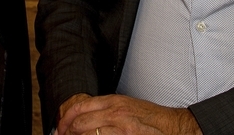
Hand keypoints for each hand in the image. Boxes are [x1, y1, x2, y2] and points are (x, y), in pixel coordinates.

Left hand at [56, 94, 201, 134]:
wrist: (172, 127)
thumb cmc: (150, 118)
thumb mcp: (125, 106)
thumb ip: (105, 109)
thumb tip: (85, 116)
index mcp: (113, 102)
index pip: (80, 106)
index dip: (65, 118)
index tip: (61, 126)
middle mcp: (114, 113)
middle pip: (79, 122)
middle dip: (67, 132)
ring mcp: (120, 128)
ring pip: (87, 133)